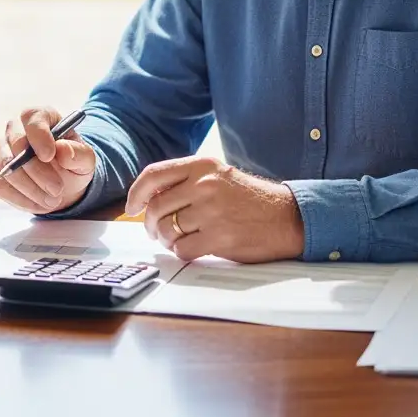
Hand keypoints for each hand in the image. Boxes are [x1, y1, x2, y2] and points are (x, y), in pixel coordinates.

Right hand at [0, 106, 96, 213]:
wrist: (63, 181)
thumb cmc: (72, 163)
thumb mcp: (86, 159)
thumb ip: (79, 153)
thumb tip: (62, 150)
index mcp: (40, 116)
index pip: (32, 118)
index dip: (39, 136)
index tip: (49, 156)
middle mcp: (16, 128)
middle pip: (16, 144)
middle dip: (37, 170)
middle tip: (57, 189)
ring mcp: (2, 149)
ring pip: (7, 168)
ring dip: (30, 189)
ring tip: (52, 201)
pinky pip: (0, 185)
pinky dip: (20, 199)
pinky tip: (38, 205)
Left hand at [125, 156, 304, 262]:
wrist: (286, 216)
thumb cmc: (247, 198)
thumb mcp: (217, 175)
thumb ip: (185, 181)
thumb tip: (148, 198)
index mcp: (201, 165)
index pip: (153, 175)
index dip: (135, 193)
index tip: (130, 207)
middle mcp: (204, 184)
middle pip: (156, 206)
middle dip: (150, 223)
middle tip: (154, 231)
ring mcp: (212, 211)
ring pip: (168, 229)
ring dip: (166, 239)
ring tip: (176, 239)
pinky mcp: (221, 237)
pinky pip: (183, 249)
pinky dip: (181, 251)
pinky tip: (190, 248)